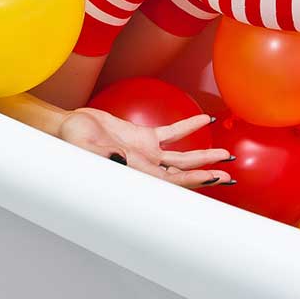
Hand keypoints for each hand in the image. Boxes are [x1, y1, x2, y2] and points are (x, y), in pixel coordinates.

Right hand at [57, 109, 234, 188]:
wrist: (68, 126)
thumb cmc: (72, 140)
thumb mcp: (83, 148)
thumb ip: (102, 155)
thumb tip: (121, 161)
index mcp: (136, 172)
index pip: (172, 180)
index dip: (195, 180)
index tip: (215, 178)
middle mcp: (146, 166)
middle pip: (184, 173)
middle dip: (208, 174)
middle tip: (231, 175)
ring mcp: (147, 152)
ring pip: (182, 157)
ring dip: (204, 156)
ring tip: (226, 155)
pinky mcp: (144, 137)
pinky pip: (172, 133)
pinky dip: (189, 126)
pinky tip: (206, 118)